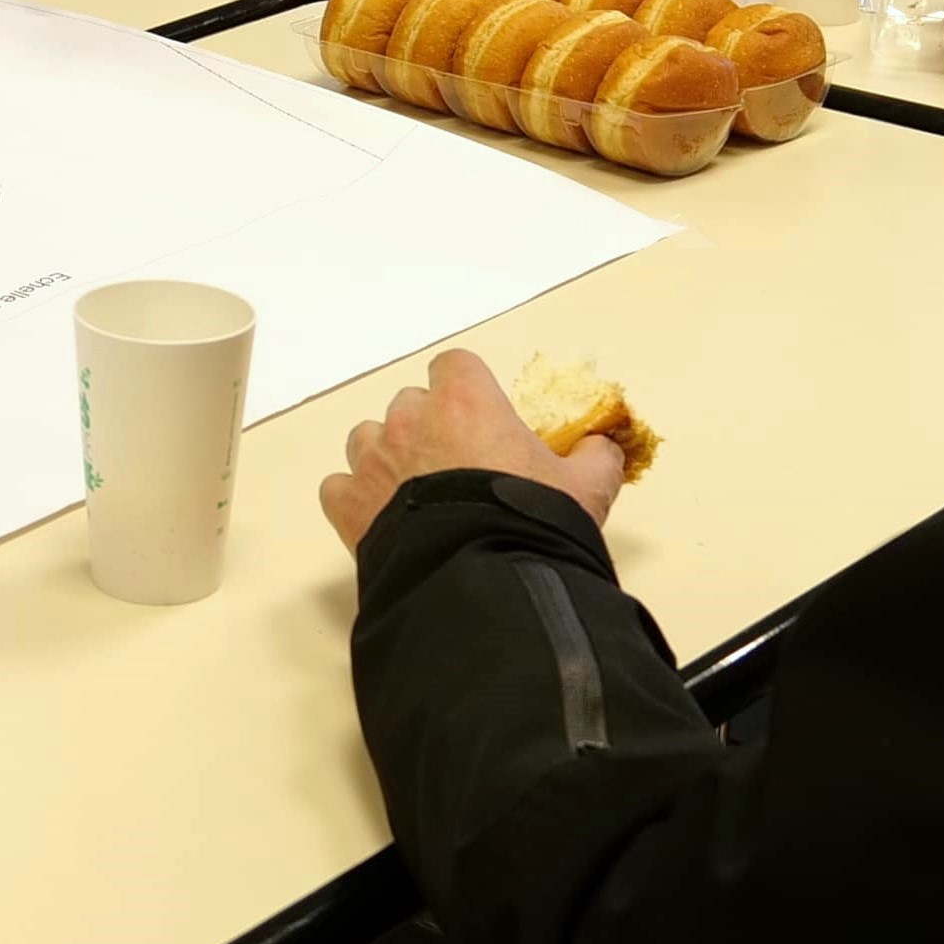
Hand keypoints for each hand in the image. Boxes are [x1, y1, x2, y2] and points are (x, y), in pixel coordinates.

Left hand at [319, 347, 627, 552]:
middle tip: (459, 468)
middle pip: (411, 404)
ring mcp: (374, 460)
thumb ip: (596, 457)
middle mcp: (411, 419)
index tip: (483, 418)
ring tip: (417, 495)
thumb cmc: (531, 522)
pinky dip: (356, 499)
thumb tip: (603, 446)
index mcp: (465, 400)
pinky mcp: (348, 504)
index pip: (454, 366)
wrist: (481, 577)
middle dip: (430, 427)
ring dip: (388, 458)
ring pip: (369, 439)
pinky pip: (340, 488)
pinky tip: (383, 521)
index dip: (467, 390)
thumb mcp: (585, 488)